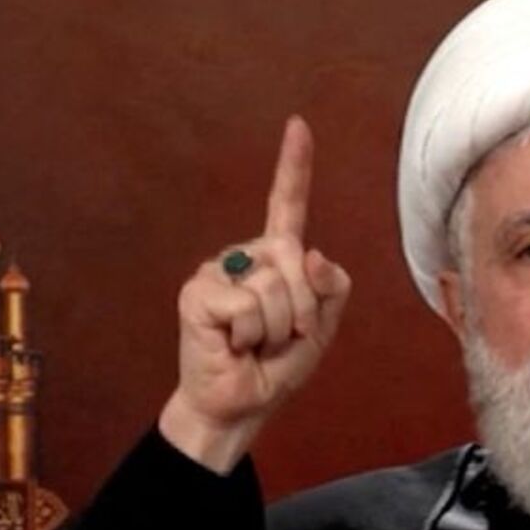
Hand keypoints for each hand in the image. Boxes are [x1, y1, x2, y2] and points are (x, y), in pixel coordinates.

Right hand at [159, 116, 351, 472]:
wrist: (241, 404)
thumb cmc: (277, 366)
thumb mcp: (322, 327)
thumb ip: (330, 289)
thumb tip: (313, 255)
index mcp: (275, 259)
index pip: (287, 205)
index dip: (294, 166)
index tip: (298, 125)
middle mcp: (245, 256)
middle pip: (296, 258)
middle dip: (303, 308)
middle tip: (282, 338)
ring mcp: (218, 271)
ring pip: (275, 285)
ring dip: (278, 327)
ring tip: (256, 343)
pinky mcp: (198, 292)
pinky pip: (248, 304)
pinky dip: (252, 334)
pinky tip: (234, 343)